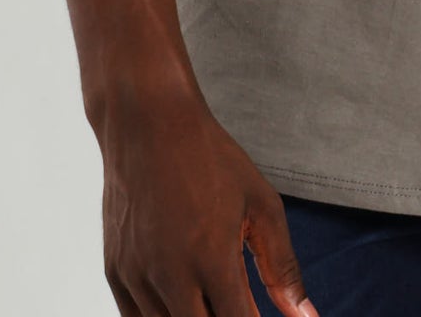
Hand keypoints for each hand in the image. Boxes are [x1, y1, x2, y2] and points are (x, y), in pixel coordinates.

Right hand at [95, 80, 317, 316]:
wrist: (148, 122)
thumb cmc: (210, 158)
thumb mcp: (260, 203)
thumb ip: (282, 265)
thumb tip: (305, 315)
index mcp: (211, 257)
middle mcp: (170, 274)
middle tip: (240, 305)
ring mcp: (137, 276)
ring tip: (214, 298)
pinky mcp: (115, 272)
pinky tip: (184, 300)